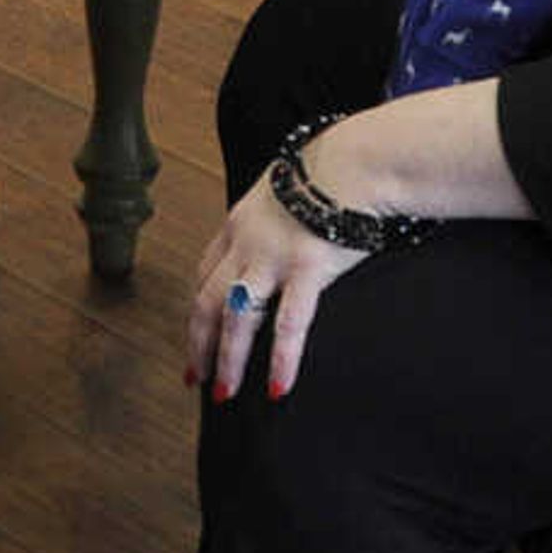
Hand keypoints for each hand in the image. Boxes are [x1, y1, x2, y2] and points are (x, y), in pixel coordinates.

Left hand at [189, 155, 367, 402]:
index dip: (195, 309)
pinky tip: (277, 388)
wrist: (357, 158)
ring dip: (226, 360)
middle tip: (194, 378)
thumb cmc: (331, 171)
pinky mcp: (307, 269)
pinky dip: (280, 360)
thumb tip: (288, 230)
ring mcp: (273, 257)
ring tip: (223, 394)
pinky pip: (288, 325)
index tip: (193, 336)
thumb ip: (277, 216)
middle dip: (198, 343)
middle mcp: (246, 243)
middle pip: (207, 301)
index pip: (205, 273)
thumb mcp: (285, 189)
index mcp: (239, 223)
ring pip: (236, 318)